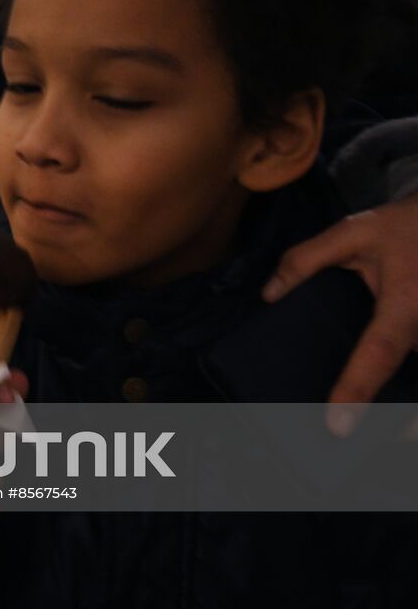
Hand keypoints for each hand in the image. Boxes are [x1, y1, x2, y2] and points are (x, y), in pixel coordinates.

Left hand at [263, 191, 417, 431]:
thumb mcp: (352, 232)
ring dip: (409, 416)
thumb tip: (269, 294)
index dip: (357, 390)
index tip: (338, 424)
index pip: (378, 353)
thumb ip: (305, 260)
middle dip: (397, 420)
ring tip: (386, 436)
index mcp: (405, 305)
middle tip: (360, 446)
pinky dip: (412, 400)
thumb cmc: (404, 227)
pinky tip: (398, 418)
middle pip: (414, 385)